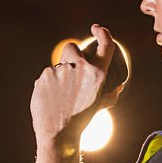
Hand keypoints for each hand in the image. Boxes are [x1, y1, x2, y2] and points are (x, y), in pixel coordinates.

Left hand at [31, 24, 122, 146]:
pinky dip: (48, 85)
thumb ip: (110, 95)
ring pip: (58, 67)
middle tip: (71, 69)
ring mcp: (59, 72)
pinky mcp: (43, 78)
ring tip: (61, 97)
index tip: (97, 29)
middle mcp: (78, 69)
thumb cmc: (81, 121)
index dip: (102, 33)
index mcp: (96, 74)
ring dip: (60, 77)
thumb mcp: (99, 106)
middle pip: (72, 47)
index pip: (104, 44)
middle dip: (72, 54)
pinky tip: (51, 100)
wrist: (58, 134)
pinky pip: (46, 77)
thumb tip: (118, 87)